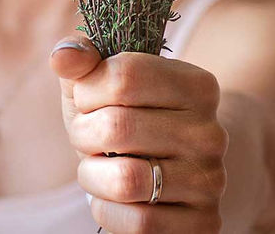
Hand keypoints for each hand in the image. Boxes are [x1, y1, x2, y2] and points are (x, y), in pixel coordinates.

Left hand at [50, 36, 228, 232]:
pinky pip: (139, 223)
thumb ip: (81, 58)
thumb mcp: (101, 82)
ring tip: (99, 169)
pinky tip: (114, 200)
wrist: (169, 172)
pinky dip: (108, 211)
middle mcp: (211, 132)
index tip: (89, 100)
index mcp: (197, 85)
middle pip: (117, 127)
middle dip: (84, 134)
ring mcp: (211, 180)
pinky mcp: (203, 223)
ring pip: (126, 180)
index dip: (88, 91)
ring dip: (92, 177)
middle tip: (89, 138)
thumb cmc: (126, 118)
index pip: (122, 76)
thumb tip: (64, 57)